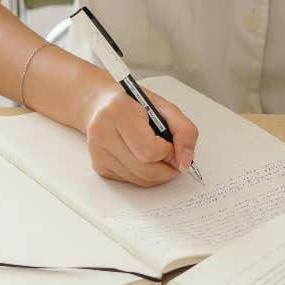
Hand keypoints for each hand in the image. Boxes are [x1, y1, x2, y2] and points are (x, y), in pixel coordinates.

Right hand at [83, 80, 198, 187]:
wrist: (102, 104)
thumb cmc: (134, 103)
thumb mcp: (165, 107)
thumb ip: (183, 130)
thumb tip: (185, 161)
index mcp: (119, 111)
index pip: (149, 150)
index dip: (168, 152)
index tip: (173, 145)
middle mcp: (103, 132)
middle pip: (145, 170)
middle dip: (167, 168)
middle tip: (174, 157)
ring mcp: (99, 152)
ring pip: (140, 179)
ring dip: (158, 173)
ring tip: (161, 155)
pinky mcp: (99, 167)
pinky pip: (131, 181)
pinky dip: (144, 174)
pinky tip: (144, 158)